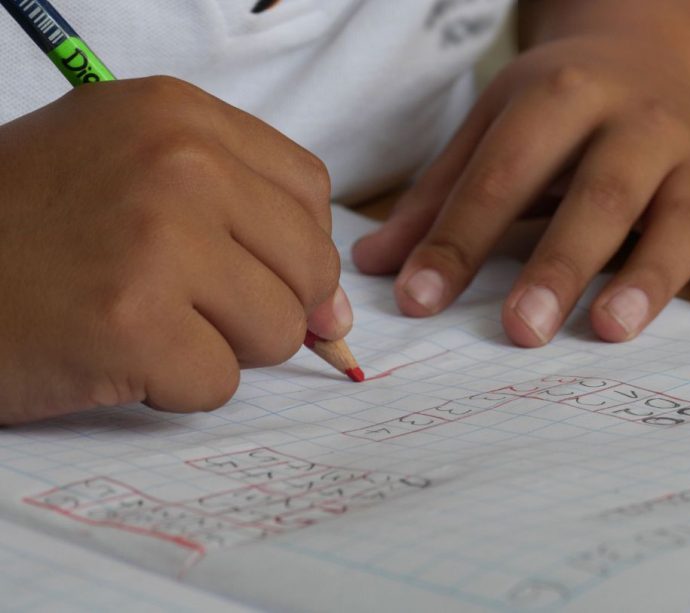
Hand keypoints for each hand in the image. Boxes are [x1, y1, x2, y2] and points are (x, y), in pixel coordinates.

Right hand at [0, 77, 344, 423]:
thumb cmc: (29, 228)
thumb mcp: (132, 174)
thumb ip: (245, 220)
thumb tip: (337, 313)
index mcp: (179, 116)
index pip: (309, 191)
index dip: (294, 248)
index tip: (260, 273)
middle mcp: (178, 163)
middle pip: (310, 265)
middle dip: (265, 305)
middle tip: (188, 304)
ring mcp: (157, 241)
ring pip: (277, 330)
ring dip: (220, 346)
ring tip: (147, 322)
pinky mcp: (132, 324)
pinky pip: (219, 383)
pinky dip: (174, 386)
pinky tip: (117, 354)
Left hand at [353, 36, 689, 345]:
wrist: (651, 55)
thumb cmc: (559, 108)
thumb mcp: (492, 129)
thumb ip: (438, 198)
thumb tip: (373, 268)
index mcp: (561, 97)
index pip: (504, 175)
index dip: (459, 239)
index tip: (420, 302)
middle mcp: (637, 121)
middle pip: (601, 194)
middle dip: (561, 263)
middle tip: (522, 330)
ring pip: (684, 214)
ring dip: (651, 274)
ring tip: (611, 329)